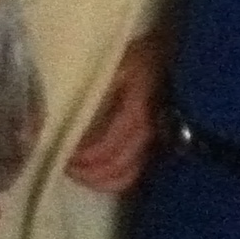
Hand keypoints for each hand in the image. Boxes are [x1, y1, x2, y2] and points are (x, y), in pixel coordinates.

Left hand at [65, 32, 165, 194]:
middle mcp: (147, 135)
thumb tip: (63, 107)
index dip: (82, 156)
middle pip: (114, 167)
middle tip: (63, 164)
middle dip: (85, 172)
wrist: (176, 60)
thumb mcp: (119, 62)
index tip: (63, 152)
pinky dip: (114, 179)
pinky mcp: (157, 148)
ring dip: (98, 180)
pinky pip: (135, 173)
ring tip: (77, 172)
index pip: (105, 148)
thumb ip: (96, 86)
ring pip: (125, 177)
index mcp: (136, 113)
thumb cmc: (144, 57)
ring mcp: (155, 144)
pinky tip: (98, 174)